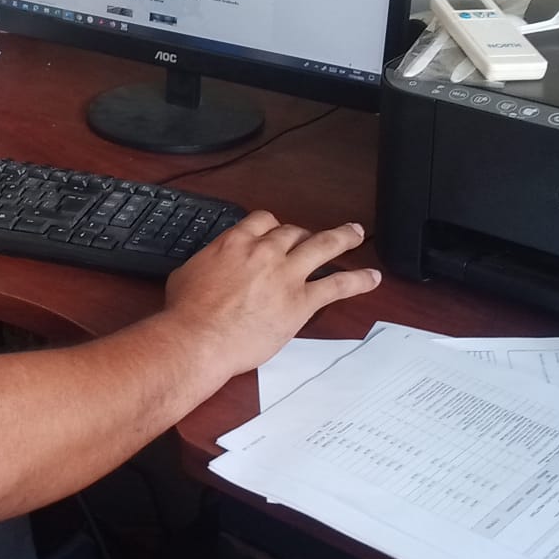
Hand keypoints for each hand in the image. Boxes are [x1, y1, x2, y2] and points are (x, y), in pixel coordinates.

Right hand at [164, 211, 380, 375]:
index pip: (263, 221)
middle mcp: (265, 252)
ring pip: (323, 246)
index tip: (277, 233)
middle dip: (304, 234)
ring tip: (356, 233)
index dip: (273, 227)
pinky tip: (371, 278)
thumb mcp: (187, 274)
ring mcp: (287, 275)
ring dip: (343, 237)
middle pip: (293, 231)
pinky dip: (358, 280)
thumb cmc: (187, 312)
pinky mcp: (302, 301)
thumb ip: (207, 263)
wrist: (199, 337)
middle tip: (311, 238)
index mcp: (236, 243)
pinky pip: (337, 285)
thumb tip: (207, 265)